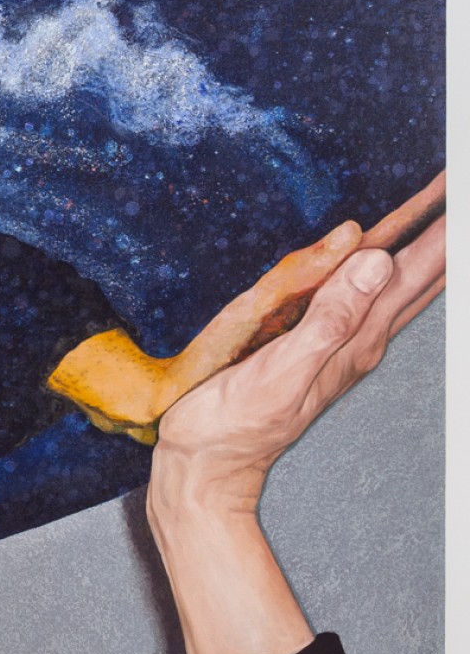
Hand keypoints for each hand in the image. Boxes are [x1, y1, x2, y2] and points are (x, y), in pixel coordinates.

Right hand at [152, 214, 444, 516]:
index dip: (439, 232)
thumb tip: (377, 262)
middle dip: (441, 233)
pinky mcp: (316, 349)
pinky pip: (366, 300)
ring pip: (399, 289)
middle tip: (454, 189)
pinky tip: (383, 265)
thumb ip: (332, 318)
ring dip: (425, 251)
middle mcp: (358, 340)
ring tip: (440, 217)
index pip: (411, 273)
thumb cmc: (236, 423)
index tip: (455, 190)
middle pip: (417, 278)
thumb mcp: (284, 370)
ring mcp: (341, 346)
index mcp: (355, 338)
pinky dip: (388, 274)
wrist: (208, 465)